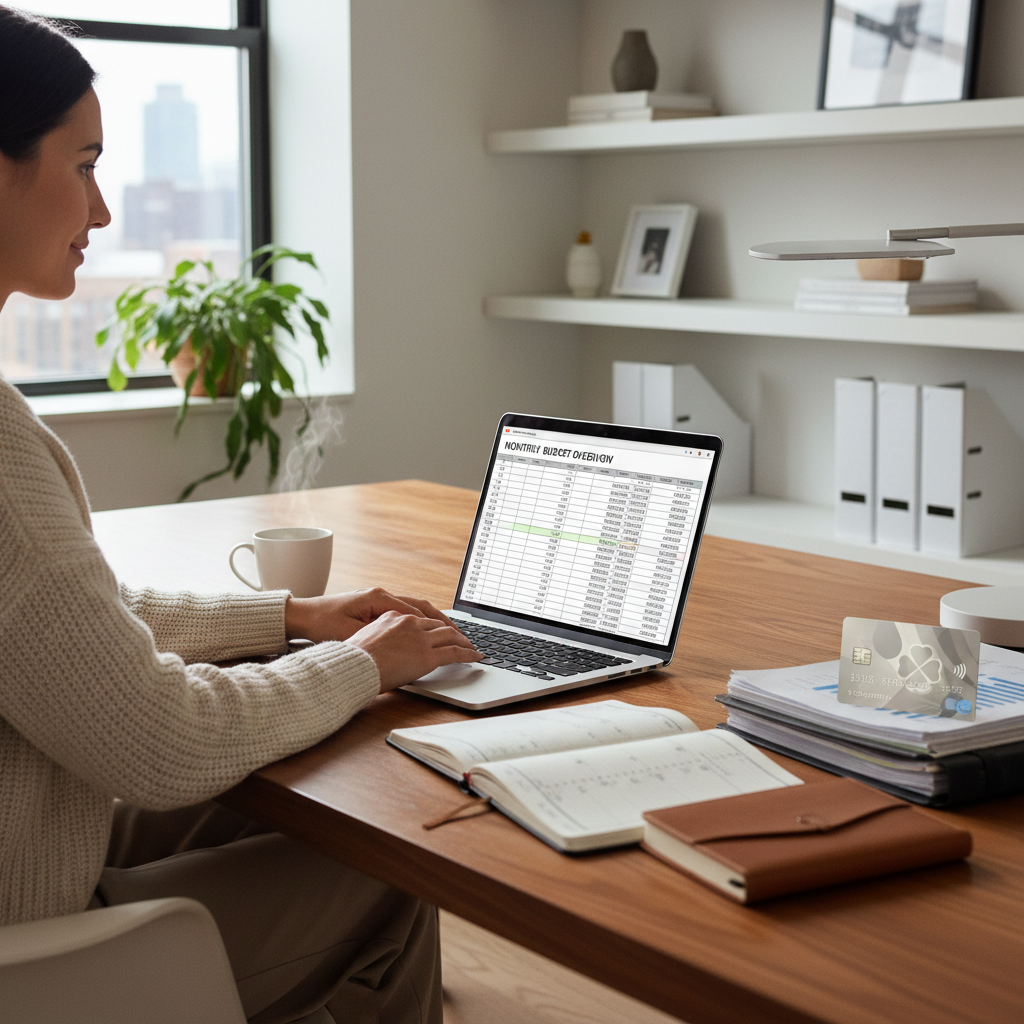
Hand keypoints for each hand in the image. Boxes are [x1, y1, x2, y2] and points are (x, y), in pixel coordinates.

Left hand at [285, 587, 458, 642]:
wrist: (300, 616)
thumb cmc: (322, 625)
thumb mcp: (351, 635)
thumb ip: (380, 637)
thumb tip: (406, 643)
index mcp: (378, 598)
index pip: (418, 612)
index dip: (439, 627)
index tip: (456, 639)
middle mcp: (381, 594)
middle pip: (421, 605)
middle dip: (443, 621)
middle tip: (462, 636)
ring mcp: (377, 598)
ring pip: (414, 606)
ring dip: (433, 619)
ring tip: (452, 633)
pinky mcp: (372, 605)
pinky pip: (404, 609)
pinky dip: (420, 619)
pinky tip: (427, 630)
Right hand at [347, 611, 482, 691]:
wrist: (352, 667)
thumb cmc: (352, 659)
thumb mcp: (364, 639)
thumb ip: (380, 638)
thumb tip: (384, 647)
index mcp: (393, 616)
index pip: (420, 619)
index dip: (433, 626)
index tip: (438, 631)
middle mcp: (409, 623)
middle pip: (438, 625)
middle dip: (451, 632)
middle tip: (461, 638)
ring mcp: (420, 638)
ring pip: (450, 636)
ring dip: (463, 641)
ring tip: (471, 647)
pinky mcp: (428, 656)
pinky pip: (455, 652)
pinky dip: (468, 654)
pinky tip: (476, 657)